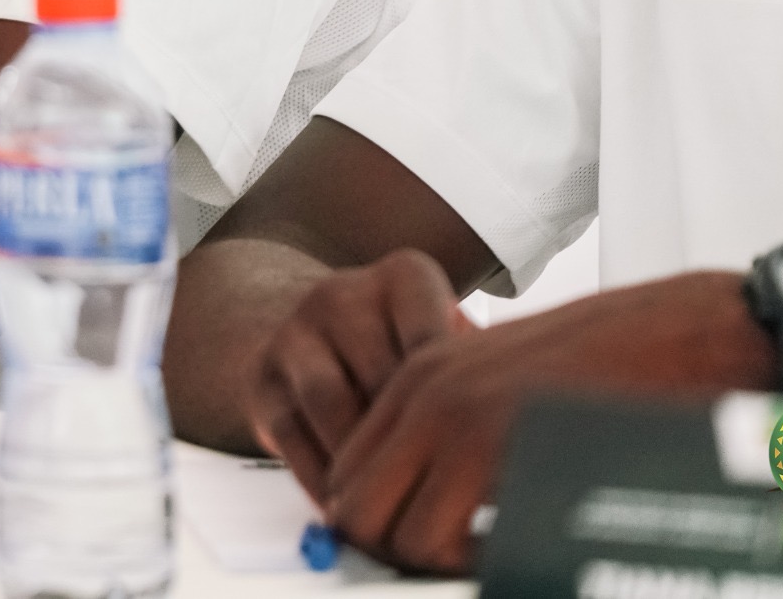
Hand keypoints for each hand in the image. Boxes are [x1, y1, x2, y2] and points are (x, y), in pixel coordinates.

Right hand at [247, 248, 468, 499]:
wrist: (304, 322)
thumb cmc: (398, 342)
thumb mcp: (441, 334)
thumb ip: (473, 368)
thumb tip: (521, 433)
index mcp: (402, 278)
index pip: (433, 339)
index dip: (454, 403)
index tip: (475, 452)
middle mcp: (342, 295)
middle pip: (381, 375)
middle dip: (411, 440)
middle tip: (444, 493)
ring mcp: (294, 334)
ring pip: (331, 405)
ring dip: (364, 461)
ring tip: (397, 504)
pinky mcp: (261, 379)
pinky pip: (292, 437)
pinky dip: (324, 479)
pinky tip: (355, 505)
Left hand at [319, 270, 772, 573]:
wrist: (689, 333)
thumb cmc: (615, 363)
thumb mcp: (506, 380)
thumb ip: (452, 431)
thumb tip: (418, 507)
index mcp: (421, 377)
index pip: (349, 474)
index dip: (375, 523)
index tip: (415, 544)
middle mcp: (425, 395)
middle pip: (357, 512)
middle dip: (391, 551)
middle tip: (445, 562)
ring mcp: (459, 420)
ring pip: (398, 536)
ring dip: (435, 562)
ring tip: (488, 557)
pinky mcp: (503, 448)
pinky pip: (451, 540)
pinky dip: (475, 563)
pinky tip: (515, 550)